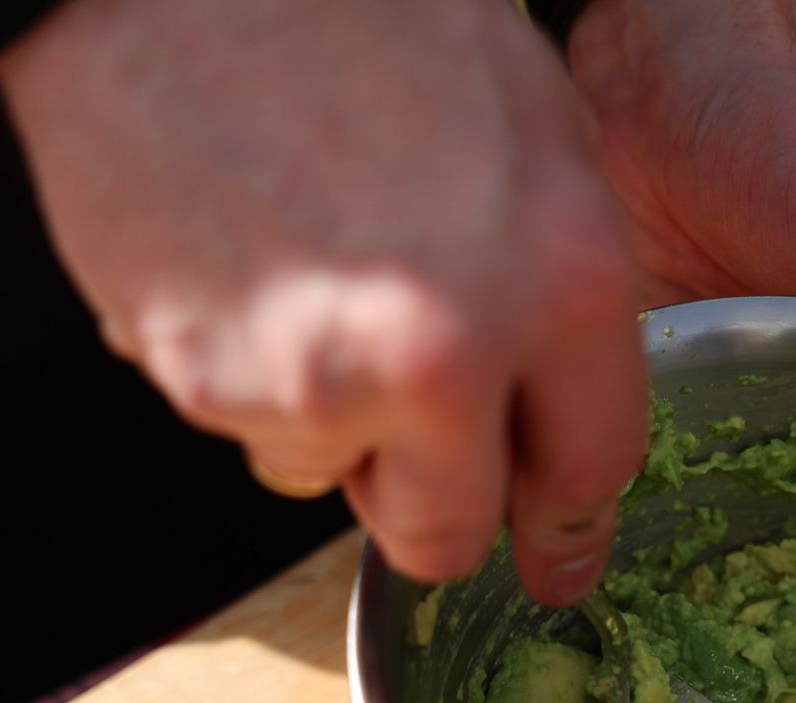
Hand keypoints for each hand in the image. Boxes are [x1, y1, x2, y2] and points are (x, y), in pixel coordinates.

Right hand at [0, 0, 647, 599]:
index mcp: (564, 283)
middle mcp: (449, 355)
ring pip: (332, 474)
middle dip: (433, 502)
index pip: (590, 470)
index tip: (557, 557)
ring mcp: (318, 380)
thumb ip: (561, 296)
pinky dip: (250, 370)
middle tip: (410, 430)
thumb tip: (552, 419)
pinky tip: (250, 260)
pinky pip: (247, 423)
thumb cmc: (364, 18)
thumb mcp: (536, 134)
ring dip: (332, 417)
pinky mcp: (205, 379)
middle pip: (446, 535)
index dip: (565, 523)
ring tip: (313, 275)